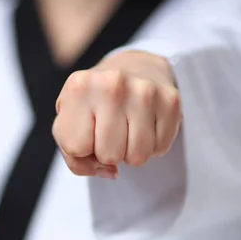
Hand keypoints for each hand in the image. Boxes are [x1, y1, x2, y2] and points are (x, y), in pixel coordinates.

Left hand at [53, 50, 181, 178]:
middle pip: (109, 155)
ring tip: (127, 129)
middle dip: (107, 152)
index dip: (81, 149)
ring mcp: (145, 90)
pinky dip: (152, 146)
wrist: (133, 68)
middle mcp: (112, 84)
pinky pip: (160, 149)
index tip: (86, 130)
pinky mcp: (171, 100)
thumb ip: (76, 159)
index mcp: (78, 88)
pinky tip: (145, 124)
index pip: (76, 148)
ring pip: (137, 157)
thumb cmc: (93, 105)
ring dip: (131, 152)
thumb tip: (112, 171)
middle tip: (109, 131)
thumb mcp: (69, 125)